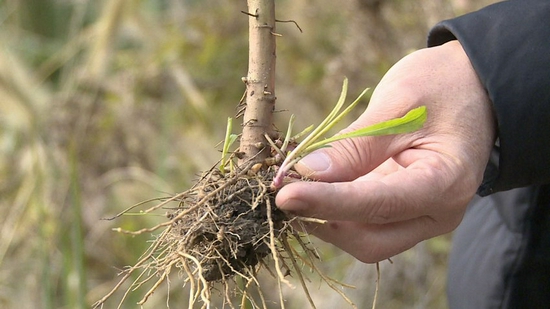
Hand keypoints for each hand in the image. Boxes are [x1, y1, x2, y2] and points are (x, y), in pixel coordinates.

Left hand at [275, 40, 495, 262]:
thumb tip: (305, 173)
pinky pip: (361, 222)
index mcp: (446, 183)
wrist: (470, 86)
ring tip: (291, 185)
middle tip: (282, 189)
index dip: (327, 202)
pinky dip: (332, 208)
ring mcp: (419, 216)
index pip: (378, 205)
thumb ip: (354, 146)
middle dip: (321, 219)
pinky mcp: (401, 211)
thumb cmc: (441, 86)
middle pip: (368, 239)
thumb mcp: (397, 105)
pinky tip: (309, 186)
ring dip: (322, 217)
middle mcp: (437, 213)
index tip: (285, 194)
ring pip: (361, 237)